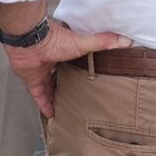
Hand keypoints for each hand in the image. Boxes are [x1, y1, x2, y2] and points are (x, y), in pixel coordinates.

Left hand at [4, 19, 132, 118]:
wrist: (30, 42)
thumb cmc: (55, 40)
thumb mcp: (83, 42)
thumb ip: (103, 42)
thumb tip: (125, 40)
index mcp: (64, 51)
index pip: (73, 61)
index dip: (79, 69)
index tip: (88, 77)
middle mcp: (52, 61)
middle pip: (61, 75)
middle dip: (67, 85)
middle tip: (78, 97)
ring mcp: (41, 72)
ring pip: (49, 87)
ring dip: (56, 96)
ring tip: (67, 108)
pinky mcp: (32, 81)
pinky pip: (38, 96)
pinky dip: (44, 105)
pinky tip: (51, 115)